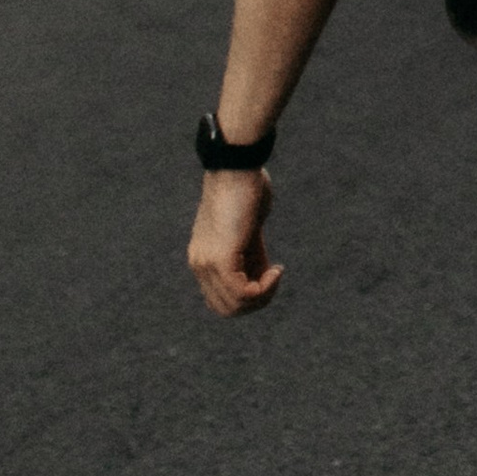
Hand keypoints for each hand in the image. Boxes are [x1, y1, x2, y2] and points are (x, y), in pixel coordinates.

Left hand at [188, 166, 283, 316]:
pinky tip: (276, 270)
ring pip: (234, 305)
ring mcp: (207, 263)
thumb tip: (261, 275)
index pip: (220, 299)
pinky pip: (243, 292)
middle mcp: (199, 264)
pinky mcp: (221, 258)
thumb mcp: (248, 229)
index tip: (269, 272)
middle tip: (273, 279)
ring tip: (275, 274)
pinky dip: (265, 287)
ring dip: (263, 295)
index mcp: (202, 258)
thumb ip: (250, 253)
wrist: (236, 167)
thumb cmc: (246, 189)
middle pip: (225, 308)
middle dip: (256, 302)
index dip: (248, 295)